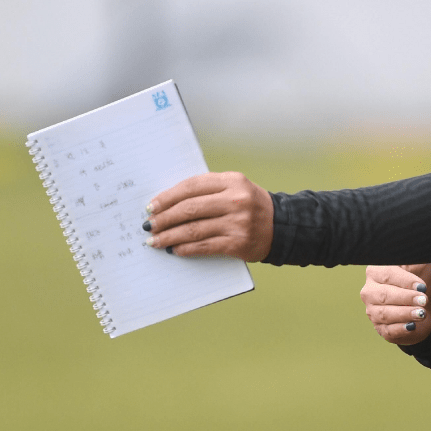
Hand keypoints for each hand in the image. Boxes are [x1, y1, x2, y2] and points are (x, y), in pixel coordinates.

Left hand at [144, 171, 273, 261]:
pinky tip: (174, 249)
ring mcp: (237, 222)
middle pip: (190, 208)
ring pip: (194, 229)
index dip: (168, 197)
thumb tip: (169, 203)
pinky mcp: (238, 243)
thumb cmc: (249, 205)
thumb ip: (207, 190)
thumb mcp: (234, 188)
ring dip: (170, 236)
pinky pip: (205, 246)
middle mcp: (235, 200)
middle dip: (165, 218)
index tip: (152, 206)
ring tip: (155, 240)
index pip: (192, 186)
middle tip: (149, 225)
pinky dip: (186, 248)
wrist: (281, 226)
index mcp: (232, 181)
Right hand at [360, 264, 430, 345]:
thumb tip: (411, 258)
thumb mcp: (422, 266)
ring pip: (384, 314)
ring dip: (404, 314)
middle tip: (423, 300)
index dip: (405, 281)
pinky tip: (412, 326)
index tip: (422, 286)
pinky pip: (388, 330)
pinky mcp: (380, 328)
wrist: (426, 306)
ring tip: (422, 313)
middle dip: (405, 298)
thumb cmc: (421, 281)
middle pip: (383, 295)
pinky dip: (401, 328)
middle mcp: (369, 290)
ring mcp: (372, 310)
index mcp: (376, 271)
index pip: (387, 274)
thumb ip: (415, 260)